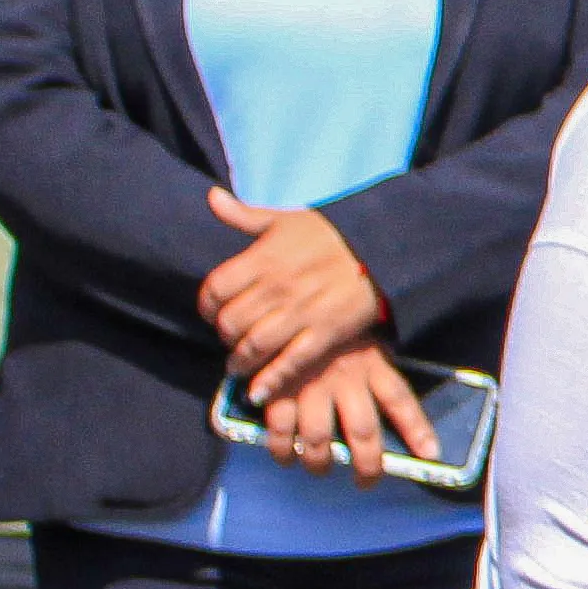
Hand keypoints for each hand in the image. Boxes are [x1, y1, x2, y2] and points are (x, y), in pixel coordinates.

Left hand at [201, 189, 395, 402]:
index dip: (207, 307)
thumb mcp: (286, 218)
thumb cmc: (331, 234)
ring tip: (236, 366)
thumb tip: (212, 197)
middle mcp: (277, 288)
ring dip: (240, 361)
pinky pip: (291, 363)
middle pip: (231, 322)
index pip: (215, 289)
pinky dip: (271, 381)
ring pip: (255, 346)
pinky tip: (257, 391)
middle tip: (230, 339)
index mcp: (262, 258)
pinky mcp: (325, 333)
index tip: (212, 313)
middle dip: (224, 336)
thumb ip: (245, 215)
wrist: (380, 249)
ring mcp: (301, 313)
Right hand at [260, 341, 439, 487]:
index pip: (400, 399)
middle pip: (363, 432)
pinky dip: (282, 450)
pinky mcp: (277, 387)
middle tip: (364, 482)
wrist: (289, 305)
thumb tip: (398, 422)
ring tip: (320, 468)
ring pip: (319, 439)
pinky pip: (280, 429)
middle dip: (367, 467)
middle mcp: (345, 376)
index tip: (430, 456)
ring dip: (319, 463)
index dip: (417, 430)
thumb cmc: (336, 336)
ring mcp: (310, 383)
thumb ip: (377, 379)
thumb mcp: (366, 347)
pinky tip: (286, 458)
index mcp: (372, 364)